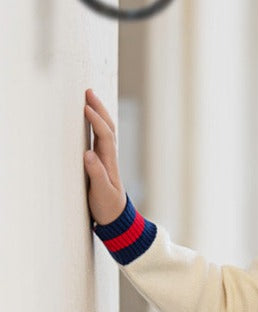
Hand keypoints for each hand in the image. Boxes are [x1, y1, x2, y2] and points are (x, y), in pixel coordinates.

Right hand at [83, 88, 126, 225]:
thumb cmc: (108, 207)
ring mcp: (106, 159)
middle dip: (99, 109)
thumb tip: (87, 153)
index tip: (86, 107)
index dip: (96, 121)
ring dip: (98, 113)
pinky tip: (89, 119)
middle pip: (107, 128)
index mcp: (109, 162)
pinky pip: (99, 138)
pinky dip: (95, 125)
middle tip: (88, 92)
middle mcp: (109, 157)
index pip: (104, 135)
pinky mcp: (101, 162)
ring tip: (89, 99)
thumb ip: (95, 173)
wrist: (117, 218)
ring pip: (104, 131)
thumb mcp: (101, 193)